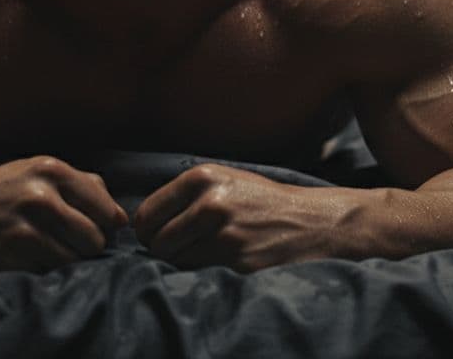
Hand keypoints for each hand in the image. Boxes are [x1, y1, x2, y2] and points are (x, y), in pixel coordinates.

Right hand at [0, 155, 127, 272]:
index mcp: (51, 168)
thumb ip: (78, 184)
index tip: (93, 229)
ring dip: (68, 260)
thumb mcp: (33, 174)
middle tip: (69, 244)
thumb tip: (119, 214)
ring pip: (77, 257)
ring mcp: (28, 224)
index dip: (106, 225)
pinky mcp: (15, 252)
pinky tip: (29, 257)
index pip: (106, 207)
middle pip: (97, 237)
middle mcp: (42, 192)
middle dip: (88, 246)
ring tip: (47, 249)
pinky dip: (46, 268)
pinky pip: (52, 269)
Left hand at [134, 163, 354, 271]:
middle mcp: (210, 203)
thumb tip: (139, 222)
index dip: (146, 232)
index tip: (156, 237)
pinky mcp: (239, 262)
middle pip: (157, 242)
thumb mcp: (224, 180)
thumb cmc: (261, 201)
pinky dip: (206, 272)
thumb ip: (184, 194)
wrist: (312, 221)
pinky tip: (225, 260)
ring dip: (184, 262)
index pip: (145, 215)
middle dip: (163, 250)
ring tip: (206, 252)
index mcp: (201, 177)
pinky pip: (201, 274)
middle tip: (181, 248)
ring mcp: (225, 234)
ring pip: (176, 261)